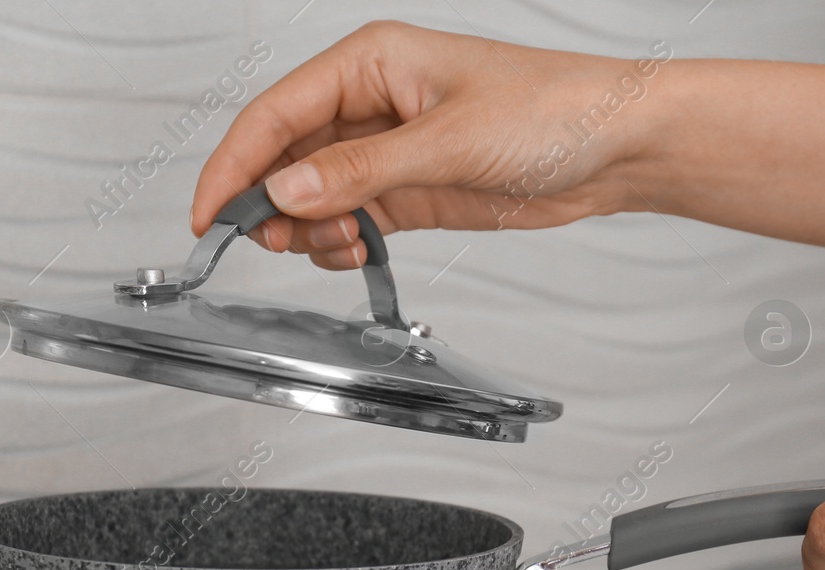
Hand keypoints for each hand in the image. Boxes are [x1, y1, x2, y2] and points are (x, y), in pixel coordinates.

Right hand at [193, 22, 824, 275]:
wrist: (616, 147)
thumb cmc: (553, 111)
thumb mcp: (448, 142)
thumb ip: (362, 173)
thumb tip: (288, 192)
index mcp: (370, 64)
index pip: (275, 114)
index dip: (233, 164)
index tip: (208, 214)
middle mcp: (372, 104)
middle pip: (286, 157)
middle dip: (269, 203)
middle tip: (266, 242)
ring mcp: (390, 150)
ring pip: (315, 195)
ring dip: (306, 228)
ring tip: (326, 246)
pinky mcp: (413, 191)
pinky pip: (352, 219)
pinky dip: (339, 241)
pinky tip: (350, 251)